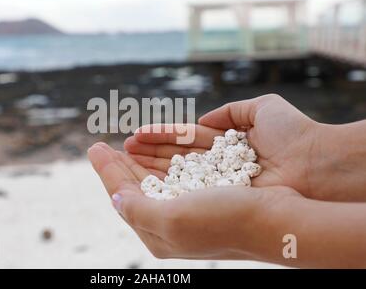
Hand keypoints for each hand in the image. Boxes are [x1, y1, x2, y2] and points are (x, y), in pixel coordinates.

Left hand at [87, 142, 301, 260]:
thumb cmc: (226, 220)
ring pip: (158, 178)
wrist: (280, 220)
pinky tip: (160, 149)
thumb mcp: (173, 219)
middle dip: (120, 165)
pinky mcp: (210, 192)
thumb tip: (117, 199)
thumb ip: (138, 210)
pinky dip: (167, 158)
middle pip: (138, 188)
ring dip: (142, 159)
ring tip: (126, 142)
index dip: (107, 171)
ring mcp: (193, 206)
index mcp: (160, 233)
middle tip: (104, 145)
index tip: (94, 146)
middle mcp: (174, 222)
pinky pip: (180, 172)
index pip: (124, 196)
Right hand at [124, 94, 365, 200]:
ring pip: (173, 172)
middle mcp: (218, 167)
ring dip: (145, 165)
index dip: (161, 136)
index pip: (185, 140)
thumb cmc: (293, 135)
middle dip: (145, 152)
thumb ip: (231, 111)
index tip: (136, 133)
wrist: (314, 164)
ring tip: (118, 156)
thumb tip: (204, 119)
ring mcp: (217, 184)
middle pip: (174, 158)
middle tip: (118, 148)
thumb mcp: (262, 109)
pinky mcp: (218, 198)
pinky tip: (136, 174)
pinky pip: (183, 186)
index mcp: (226, 146)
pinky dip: (160, 181)